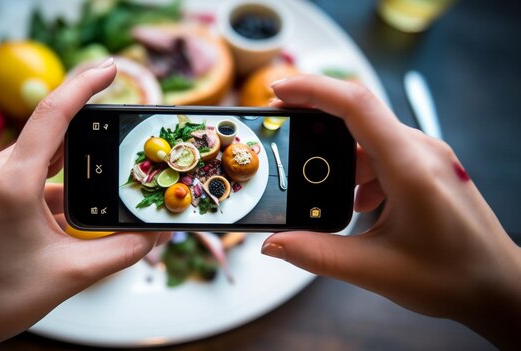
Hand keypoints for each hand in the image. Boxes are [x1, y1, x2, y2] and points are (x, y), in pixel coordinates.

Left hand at [0, 59, 167, 349]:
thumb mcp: (72, 273)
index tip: (112, 68)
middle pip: (53, 128)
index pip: (52, 115)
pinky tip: (88, 198)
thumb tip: (157, 234)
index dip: (84, 85)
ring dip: (80, 154)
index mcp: (13, 182)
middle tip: (128, 123)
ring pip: (47, 152)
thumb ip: (123, 250)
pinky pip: (38, 173)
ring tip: (114, 161)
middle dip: (92, 122)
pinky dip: (66, 179)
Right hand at [262, 75, 520, 347]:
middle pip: (358, 115)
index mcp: (410, 167)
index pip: (357, 105)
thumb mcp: (375, 270)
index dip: (313, 90)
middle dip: (314, 123)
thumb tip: (272, 243)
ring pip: (368, 137)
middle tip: (283, 140)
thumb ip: (317, 254)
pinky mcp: (426, 167)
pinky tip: (356, 202)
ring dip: (337, 156)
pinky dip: (358, 169)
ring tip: (319, 187)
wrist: (499, 286)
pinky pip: (383, 152)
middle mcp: (421, 151)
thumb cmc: (451, 278)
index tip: (277, 91)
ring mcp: (427, 156)